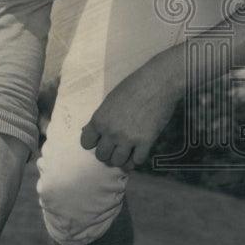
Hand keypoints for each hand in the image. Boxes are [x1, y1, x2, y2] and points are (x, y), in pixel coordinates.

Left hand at [80, 54, 181, 169]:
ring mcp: (128, 139)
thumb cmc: (134, 85)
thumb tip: (91, 130)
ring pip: (118, 162)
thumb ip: (101, 117)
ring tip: (126, 153)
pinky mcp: (146, 142)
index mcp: (100, 119)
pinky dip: (137, 159)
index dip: (93, 143)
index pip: (86, 143)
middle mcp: (111, 132)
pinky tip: (139, 152)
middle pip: (101, 156)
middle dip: (107, 153)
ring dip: (121, 159)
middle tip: (115, 148)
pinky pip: (138, 161)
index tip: (100, 140)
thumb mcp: (110, 99)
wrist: (158, 82)